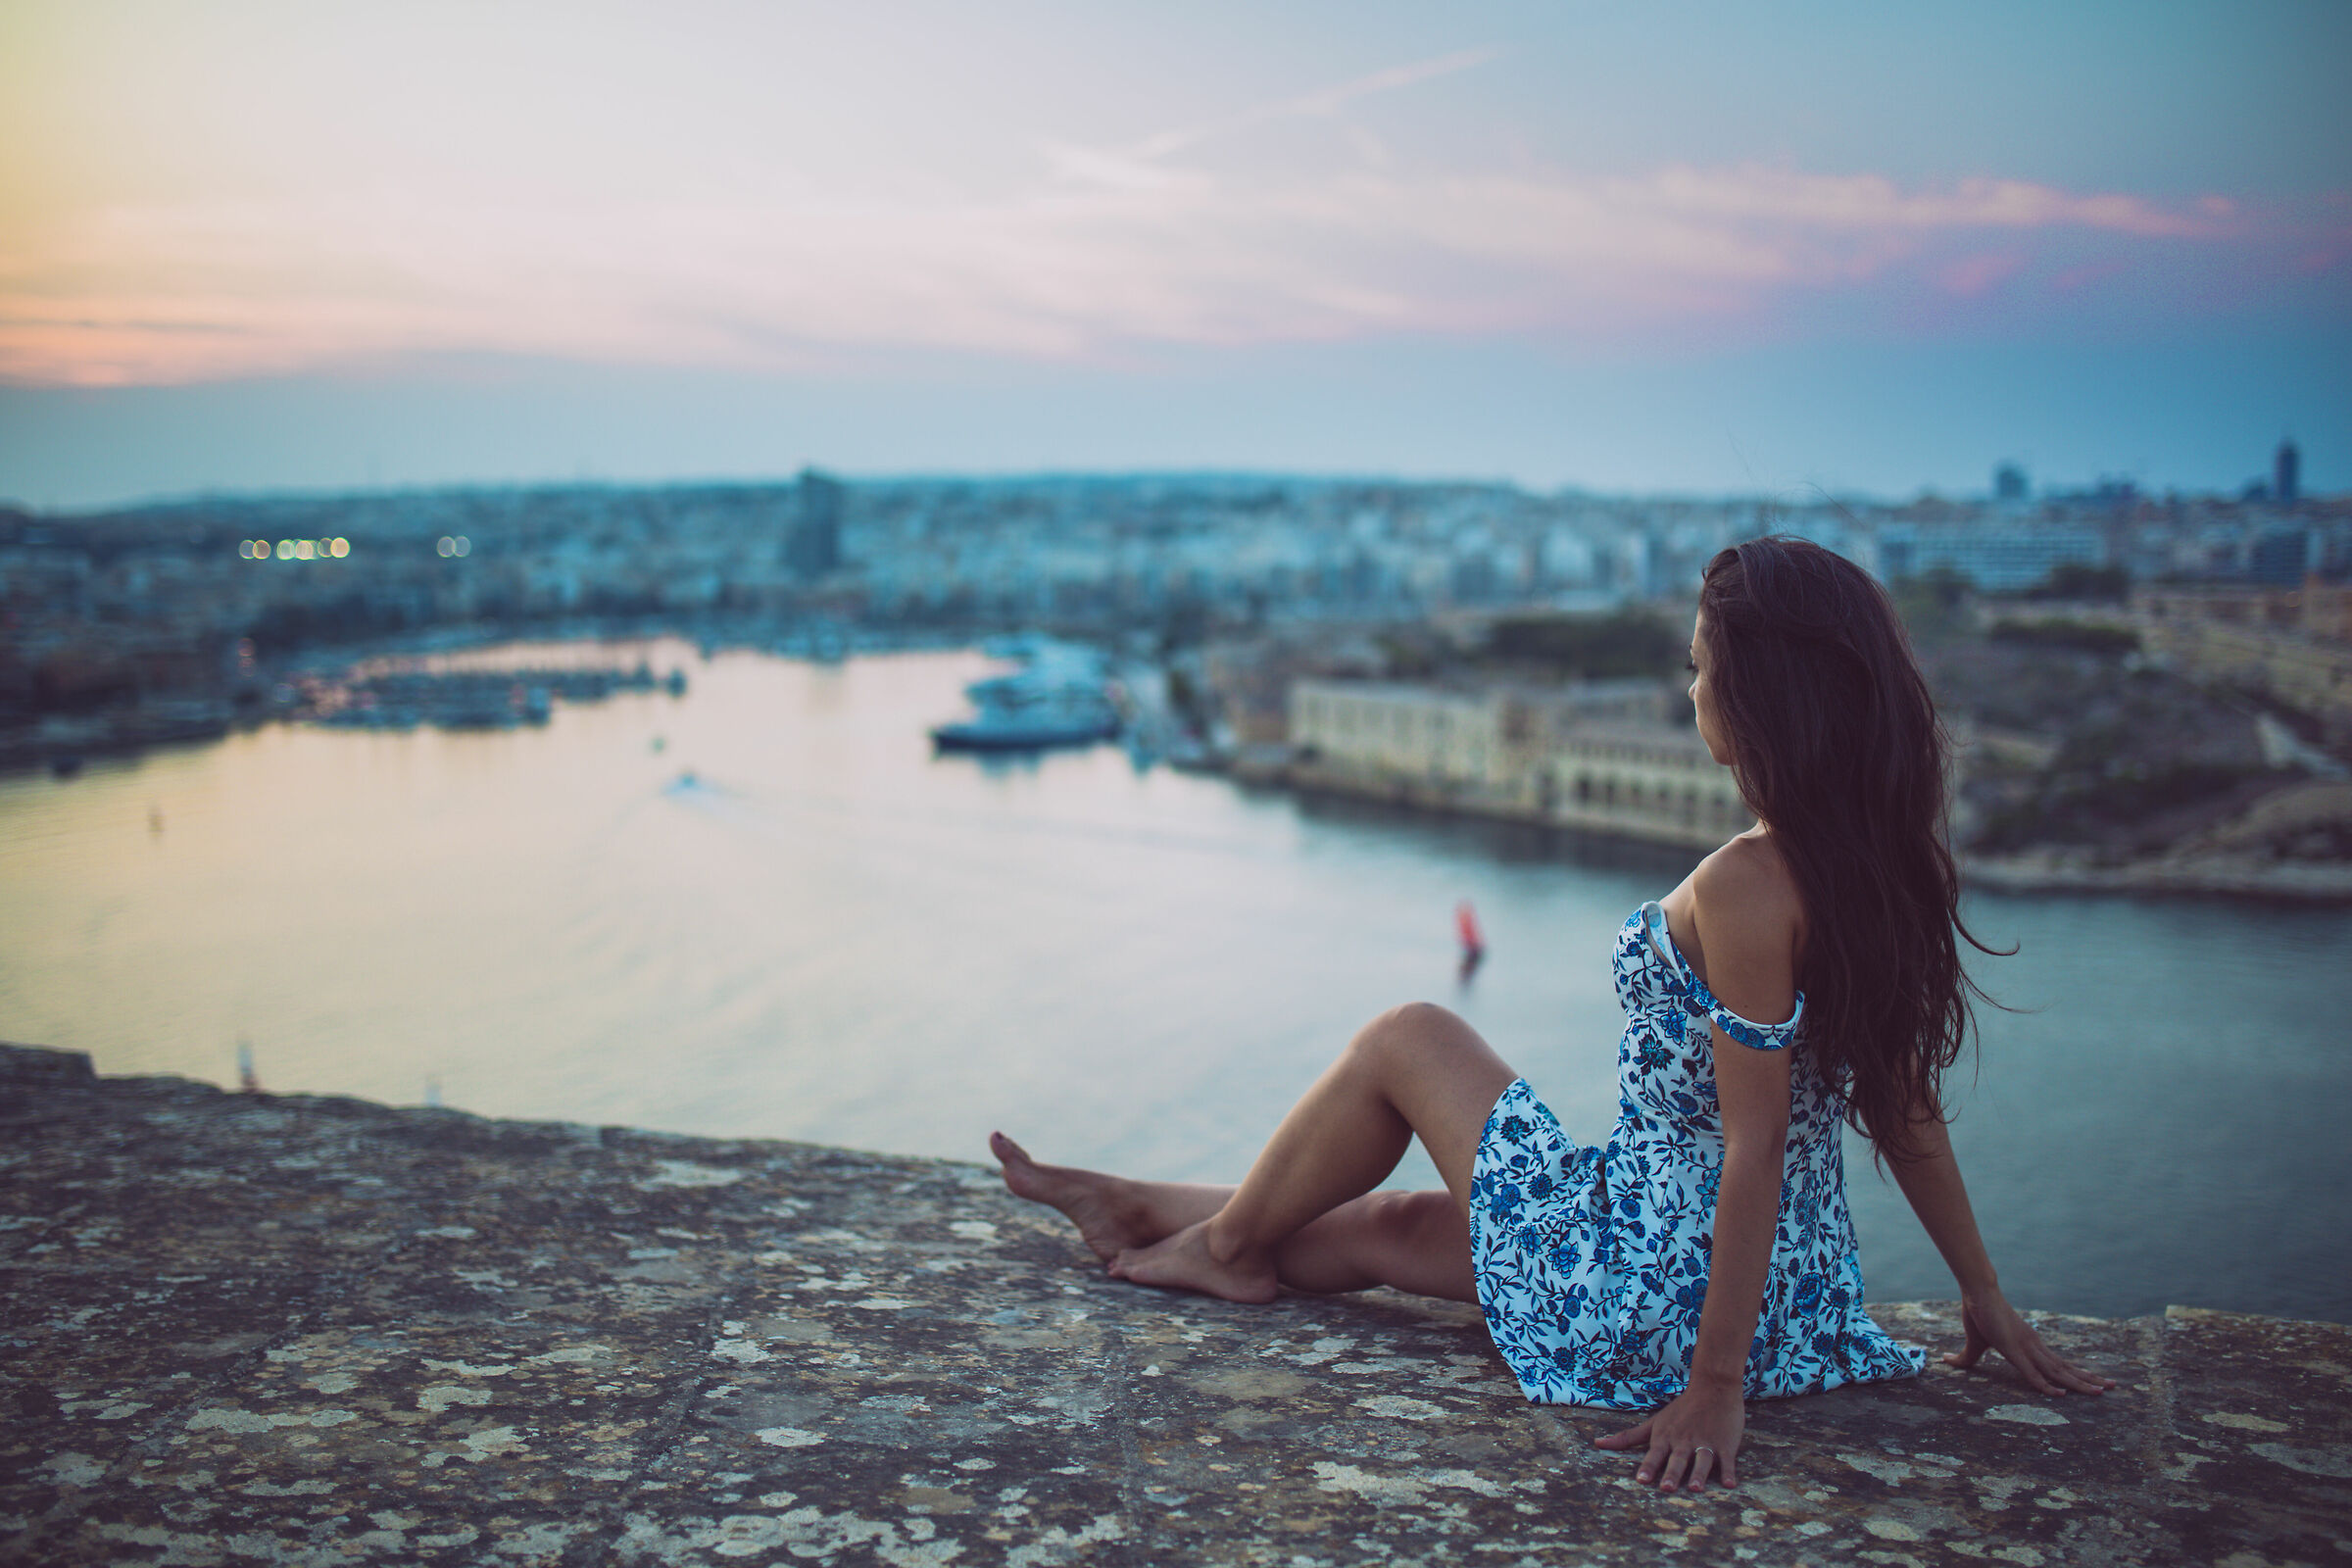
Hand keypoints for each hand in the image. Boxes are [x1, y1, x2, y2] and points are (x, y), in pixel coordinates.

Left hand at [1594, 1376, 1744, 1491]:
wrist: (1713, 1387)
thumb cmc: (1680, 1409)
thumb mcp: (1654, 1422)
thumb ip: (1627, 1437)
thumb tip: (1597, 1443)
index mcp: (1666, 1437)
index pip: (1655, 1455)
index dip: (1648, 1467)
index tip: (1642, 1481)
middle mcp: (1684, 1441)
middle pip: (1677, 1460)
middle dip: (1672, 1473)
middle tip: (1667, 1488)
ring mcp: (1706, 1443)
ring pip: (1702, 1461)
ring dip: (1699, 1474)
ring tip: (1696, 1488)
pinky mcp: (1725, 1445)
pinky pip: (1727, 1461)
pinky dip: (1729, 1472)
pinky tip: (1730, 1484)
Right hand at [1946, 1291, 2117, 1395]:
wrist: (1978, 1292)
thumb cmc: (1978, 1313)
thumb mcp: (1974, 1342)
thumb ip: (1966, 1357)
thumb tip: (1947, 1360)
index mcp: (2030, 1345)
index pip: (2059, 1364)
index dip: (2077, 1374)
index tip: (2095, 1382)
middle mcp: (2034, 1347)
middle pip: (2066, 1368)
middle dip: (2090, 1379)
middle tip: (2114, 1388)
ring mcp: (2027, 1348)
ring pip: (2058, 1372)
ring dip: (2080, 1383)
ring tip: (2102, 1392)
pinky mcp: (2013, 1349)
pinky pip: (2033, 1373)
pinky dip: (2046, 1385)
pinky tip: (2060, 1395)